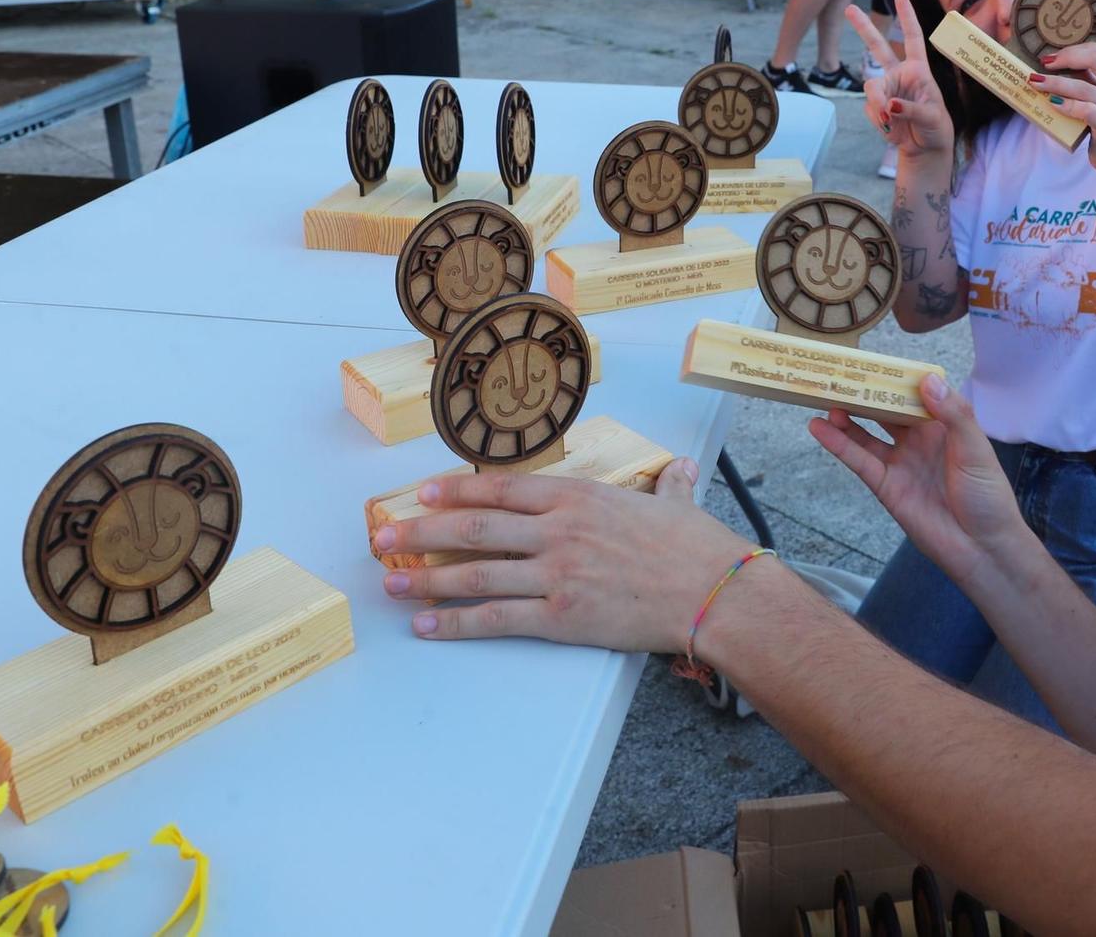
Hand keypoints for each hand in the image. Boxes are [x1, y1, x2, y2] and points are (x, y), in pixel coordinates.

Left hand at [376, 456, 748, 652]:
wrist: (712, 591)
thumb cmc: (696, 548)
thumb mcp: (675, 505)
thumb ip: (668, 486)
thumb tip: (681, 470)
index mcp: (578, 498)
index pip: (502, 490)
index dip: (456, 492)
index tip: (422, 494)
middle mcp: (558, 531)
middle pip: (474, 529)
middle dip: (421, 533)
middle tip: (383, 538)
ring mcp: (556, 573)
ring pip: (476, 574)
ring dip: (426, 579)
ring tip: (391, 584)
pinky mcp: (562, 616)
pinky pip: (498, 619)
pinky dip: (458, 623)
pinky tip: (429, 626)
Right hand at [806, 374, 1024, 586]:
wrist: (981, 548)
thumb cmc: (988, 497)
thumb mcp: (976, 449)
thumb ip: (953, 414)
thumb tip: (927, 381)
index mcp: (944, 427)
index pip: (916, 394)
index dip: (896, 378)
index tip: (876, 360)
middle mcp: (918, 441)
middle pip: (886, 411)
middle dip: (865, 394)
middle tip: (839, 374)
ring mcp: (900, 463)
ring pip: (866, 433)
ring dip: (846, 416)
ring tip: (825, 396)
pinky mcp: (886, 486)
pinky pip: (859, 460)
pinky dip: (838, 444)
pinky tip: (820, 427)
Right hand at [849, 0, 954, 161]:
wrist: (924, 149)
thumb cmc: (935, 128)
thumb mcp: (932, 118)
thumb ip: (911, 109)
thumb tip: (889, 105)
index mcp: (918, 70)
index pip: (913, 39)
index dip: (907, 18)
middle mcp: (900, 75)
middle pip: (878, 47)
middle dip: (862, 27)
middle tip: (848, 8)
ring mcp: (886, 90)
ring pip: (871, 88)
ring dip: (879, 105)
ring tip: (891, 122)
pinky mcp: (876, 106)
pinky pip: (870, 109)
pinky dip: (878, 121)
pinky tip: (890, 129)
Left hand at [1025, 38, 1095, 174]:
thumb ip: (1090, 79)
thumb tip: (1055, 65)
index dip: (1072, 50)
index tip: (1050, 58)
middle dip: (1065, 58)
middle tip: (1044, 65)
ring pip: (1084, 88)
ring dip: (1055, 83)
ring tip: (1036, 83)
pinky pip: (1085, 111)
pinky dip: (1066, 105)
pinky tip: (1053, 103)